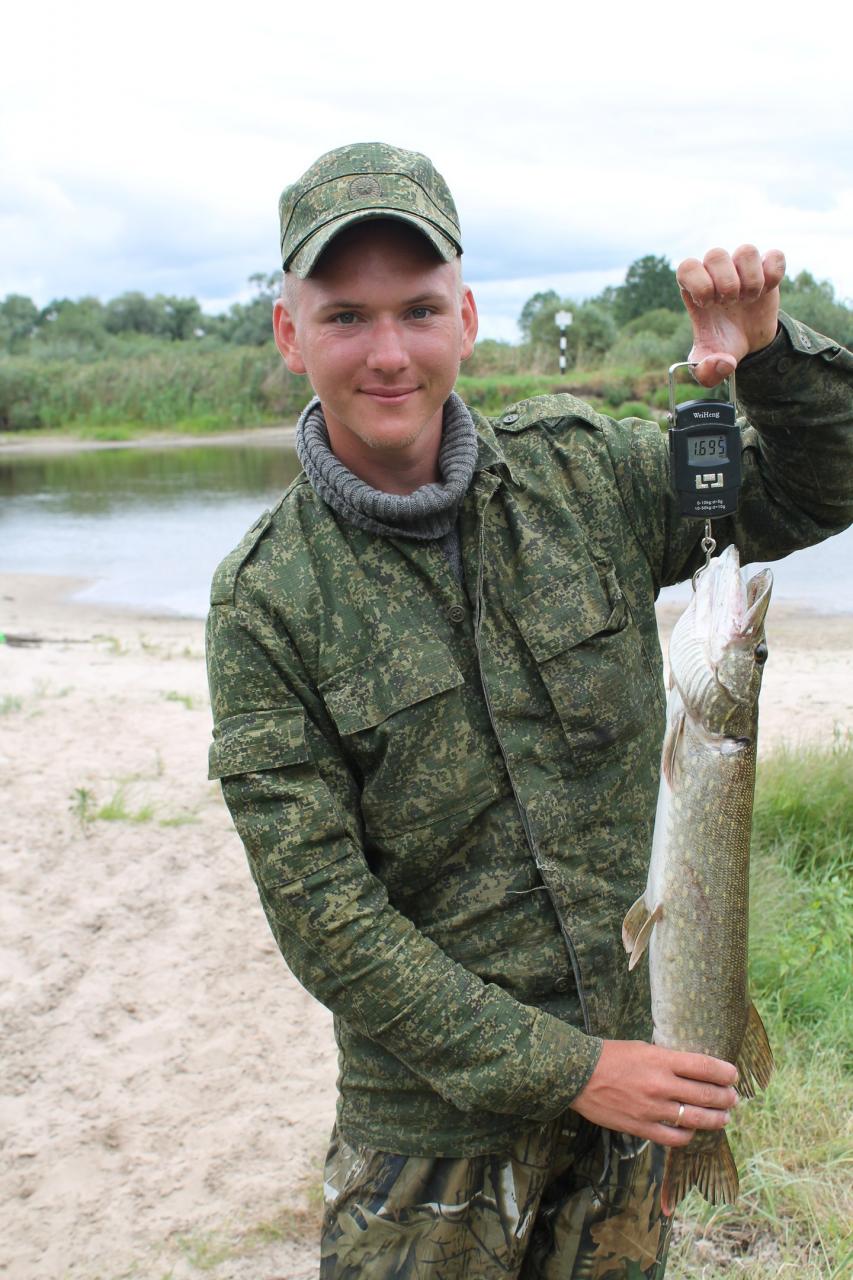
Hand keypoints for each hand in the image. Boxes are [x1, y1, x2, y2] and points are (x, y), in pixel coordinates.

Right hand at [569, 1040, 738, 1146]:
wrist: (578, 1075)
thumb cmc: (610, 1056)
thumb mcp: (642, 1047)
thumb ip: (667, 1059)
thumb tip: (692, 1068)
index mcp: (661, 1059)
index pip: (705, 1066)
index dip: (725, 1072)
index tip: (734, 1075)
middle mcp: (661, 1085)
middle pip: (706, 1094)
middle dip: (726, 1098)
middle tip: (733, 1098)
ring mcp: (652, 1109)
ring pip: (696, 1119)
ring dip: (715, 1119)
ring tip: (723, 1118)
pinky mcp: (641, 1128)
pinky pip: (674, 1138)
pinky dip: (688, 1135)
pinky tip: (692, 1131)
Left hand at [676, 245, 785, 386]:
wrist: (749, 344)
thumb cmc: (723, 347)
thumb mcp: (708, 368)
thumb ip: (706, 372)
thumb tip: (723, 362)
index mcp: (695, 289)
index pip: (687, 266)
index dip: (699, 284)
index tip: (709, 305)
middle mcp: (716, 272)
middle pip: (716, 254)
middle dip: (726, 284)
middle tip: (731, 304)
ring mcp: (742, 268)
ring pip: (746, 250)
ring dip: (751, 280)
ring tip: (749, 299)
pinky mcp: (767, 268)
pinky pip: (775, 255)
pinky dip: (774, 274)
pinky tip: (767, 291)